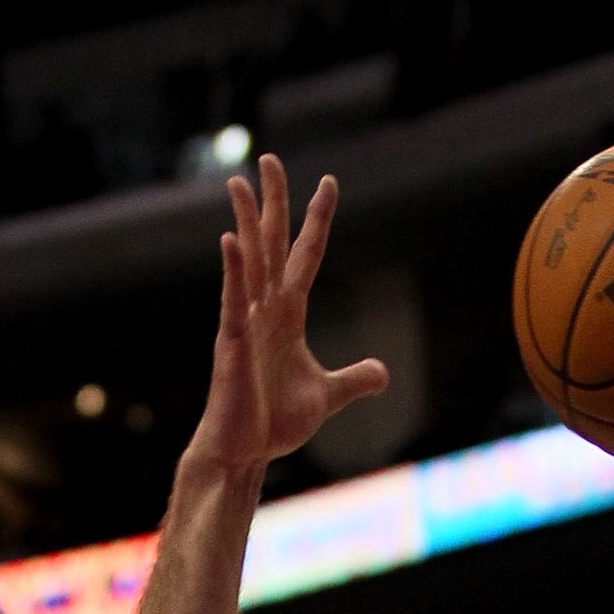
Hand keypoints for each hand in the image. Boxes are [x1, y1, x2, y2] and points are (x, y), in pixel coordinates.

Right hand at [187, 154, 388, 475]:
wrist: (244, 454)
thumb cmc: (273, 424)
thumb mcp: (327, 396)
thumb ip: (354, 379)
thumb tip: (382, 372)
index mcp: (288, 315)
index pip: (304, 256)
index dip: (316, 222)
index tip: (328, 184)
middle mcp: (265, 310)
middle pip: (270, 244)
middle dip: (272, 202)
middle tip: (270, 159)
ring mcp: (246, 323)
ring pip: (247, 261)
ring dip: (245, 221)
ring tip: (239, 182)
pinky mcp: (232, 344)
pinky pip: (233, 300)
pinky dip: (232, 271)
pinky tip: (231, 240)